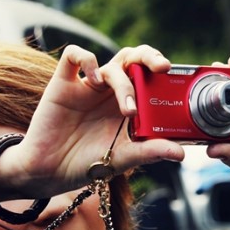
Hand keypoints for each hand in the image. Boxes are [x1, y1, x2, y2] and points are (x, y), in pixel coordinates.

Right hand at [0, 45, 185, 197]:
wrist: (49, 173)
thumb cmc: (87, 163)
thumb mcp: (122, 158)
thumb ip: (149, 152)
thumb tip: (180, 153)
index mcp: (130, 103)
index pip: (152, 76)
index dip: (165, 74)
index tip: (178, 82)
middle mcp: (112, 91)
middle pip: (135, 58)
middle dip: (151, 56)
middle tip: (163, 68)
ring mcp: (88, 85)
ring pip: (113, 63)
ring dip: (125, 82)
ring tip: (129, 109)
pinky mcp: (63, 84)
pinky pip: (74, 55)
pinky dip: (87, 61)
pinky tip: (93, 81)